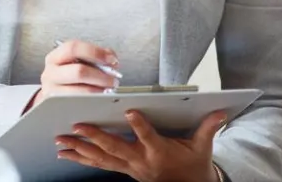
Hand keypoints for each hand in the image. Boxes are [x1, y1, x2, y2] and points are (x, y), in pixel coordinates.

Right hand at [29, 39, 119, 109]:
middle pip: (79, 72)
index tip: (111, 60)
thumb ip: (94, 57)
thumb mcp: (77, 62)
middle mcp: (50, 74)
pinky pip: (82, 105)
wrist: (55, 97)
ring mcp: (53, 92)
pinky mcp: (59, 108)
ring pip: (82, 92)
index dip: (95, 52)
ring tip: (109, 90)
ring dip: (100, 91)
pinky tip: (100, 99)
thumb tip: (111, 60)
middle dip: (101, 76)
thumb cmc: (70, 78)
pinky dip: (95, 102)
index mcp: (55, 58)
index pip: (73, 48)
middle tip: (113, 80)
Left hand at [56, 110, 226, 181]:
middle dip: (95, 137)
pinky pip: (98, 164)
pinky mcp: (122, 169)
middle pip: (116, 148)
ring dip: (80, 149)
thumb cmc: (193, 165)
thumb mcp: (202, 147)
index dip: (140, 125)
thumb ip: (207, 128)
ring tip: (61, 141)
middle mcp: (141, 160)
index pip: (149, 136)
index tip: (131, 111)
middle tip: (77, 126)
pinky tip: (65, 154)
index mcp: (160, 151)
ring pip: (101, 158)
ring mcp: (129, 167)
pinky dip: (81, 158)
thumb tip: (220, 111)